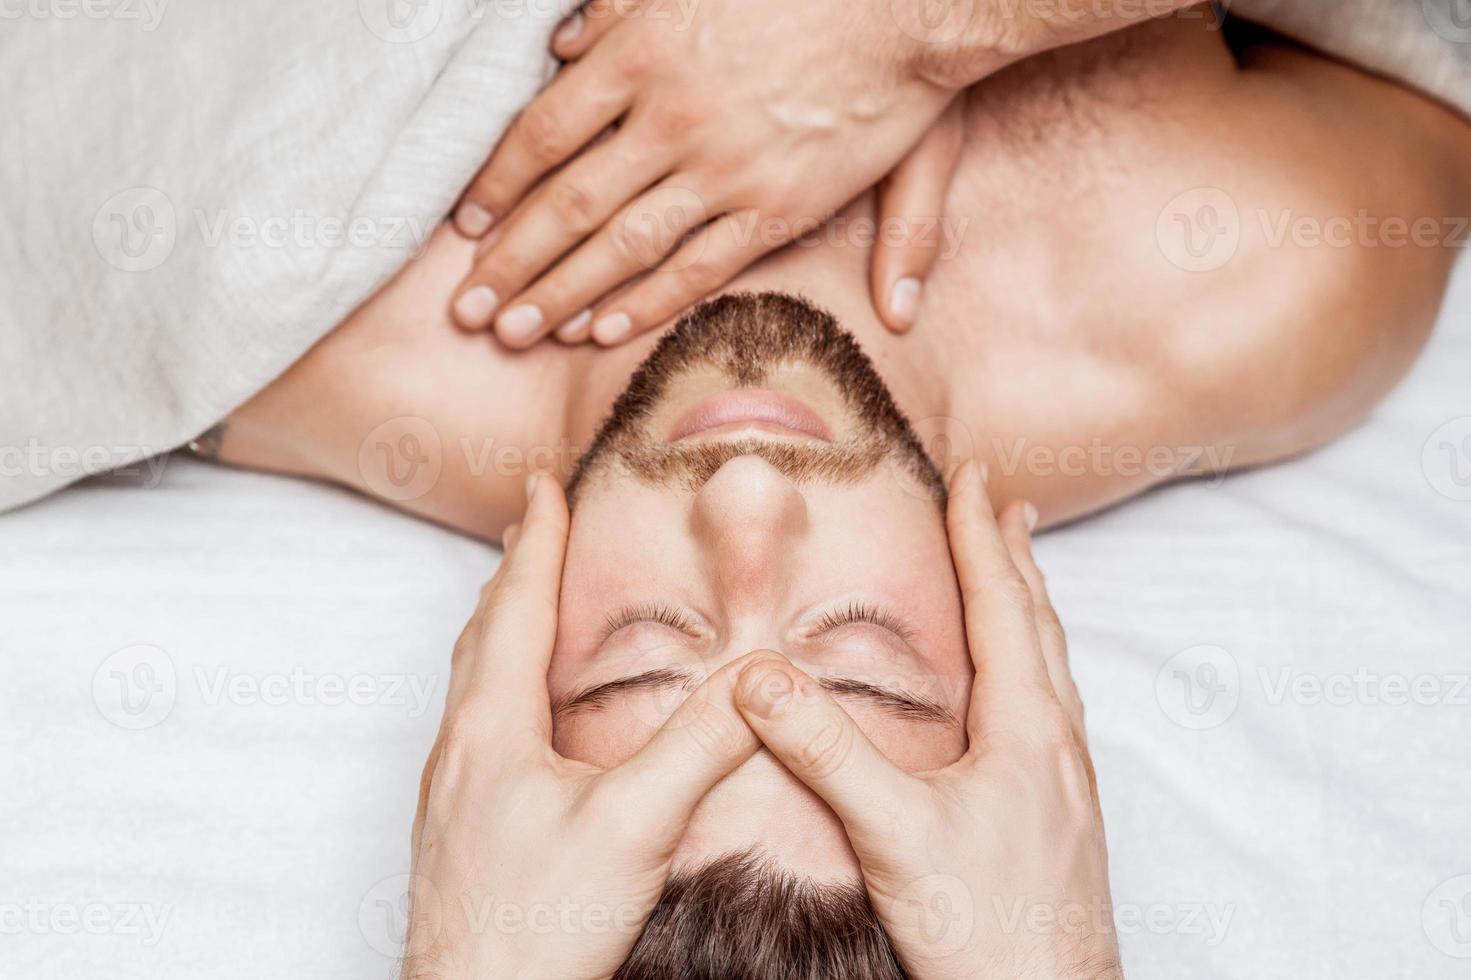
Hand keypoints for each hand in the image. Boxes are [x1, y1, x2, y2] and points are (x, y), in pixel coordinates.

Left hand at [402, 476, 763, 978]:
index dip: (534, 540)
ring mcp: (453, 797)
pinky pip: (476, 731)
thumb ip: (699, 746)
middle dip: (512, 574)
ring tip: (522, 609)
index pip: (517, 608)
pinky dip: (499, 688)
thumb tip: (757, 678)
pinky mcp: (460, 836)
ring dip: (499, 630)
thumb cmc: (536, 926)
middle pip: (482, 637)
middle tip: (529, 527)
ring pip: (473, 686)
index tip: (540, 483)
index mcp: (493, 729)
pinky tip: (525, 726)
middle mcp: (462, 752)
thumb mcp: (635, 826)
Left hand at [449, 0, 963, 346]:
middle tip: (467, 311)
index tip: (466, 226)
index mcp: (644, 52)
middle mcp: (671, 117)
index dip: (497, 186)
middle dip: (510, 263)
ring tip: (514, 333)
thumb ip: (622, 10)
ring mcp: (723, 168)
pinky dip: (645, 301)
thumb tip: (561, 43)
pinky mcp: (776, 207)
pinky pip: (697, 267)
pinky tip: (600, 332)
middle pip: (567, 202)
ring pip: (621, 245)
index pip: (543, 132)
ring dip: (560, 295)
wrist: (911, 3)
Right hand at [731, 461, 1119, 978]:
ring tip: (1019, 580)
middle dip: (1016, 558)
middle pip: (1040, 626)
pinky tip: (1018, 701)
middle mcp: (1059, 745)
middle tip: (1005, 504)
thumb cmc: (985, 931)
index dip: (982, 536)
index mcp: (1027, 729)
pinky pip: (1053, 714)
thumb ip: (825, 751)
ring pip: (1053, 671)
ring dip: (1032, 610)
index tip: (976, 477)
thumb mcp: (892, 834)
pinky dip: (1034, 670)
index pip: (1003, 606)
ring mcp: (1068, 784)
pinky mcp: (1063, 818)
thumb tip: (759, 677)